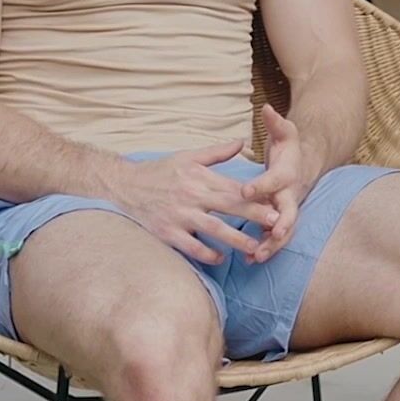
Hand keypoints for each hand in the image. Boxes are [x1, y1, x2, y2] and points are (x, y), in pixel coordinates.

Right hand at [110, 139, 279, 264]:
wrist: (122, 186)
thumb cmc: (158, 172)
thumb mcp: (187, 156)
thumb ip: (216, 153)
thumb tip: (242, 142)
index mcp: (199, 177)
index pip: (233, 188)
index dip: (256, 196)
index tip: (276, 202)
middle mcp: (192, 196)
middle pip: (228, 207)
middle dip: (253, 215)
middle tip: (275, 223)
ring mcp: (179, 216)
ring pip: (213, 229)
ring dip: (236, 239)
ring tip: (255, 247)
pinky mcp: (167, 233)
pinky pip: (191, 247)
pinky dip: (206, 254)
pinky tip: (220, 258)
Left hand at [243, 105, 316, 262]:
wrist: (305, 165)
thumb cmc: (290, 149)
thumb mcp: (285, 132)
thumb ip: (276, 122)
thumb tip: (266, 108)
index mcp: (287, 174)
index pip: (274, 180)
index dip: (261, 186)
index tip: (245, 191)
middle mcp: (289, 195)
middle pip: (287, 213)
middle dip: (278, 226)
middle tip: (269, 237)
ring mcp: (286, 210)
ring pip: (283, 231)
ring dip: (271, 245)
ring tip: (256, 257)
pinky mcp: (280, 220)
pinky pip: (275, 237)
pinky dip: (265, 248)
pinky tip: (250, 259)